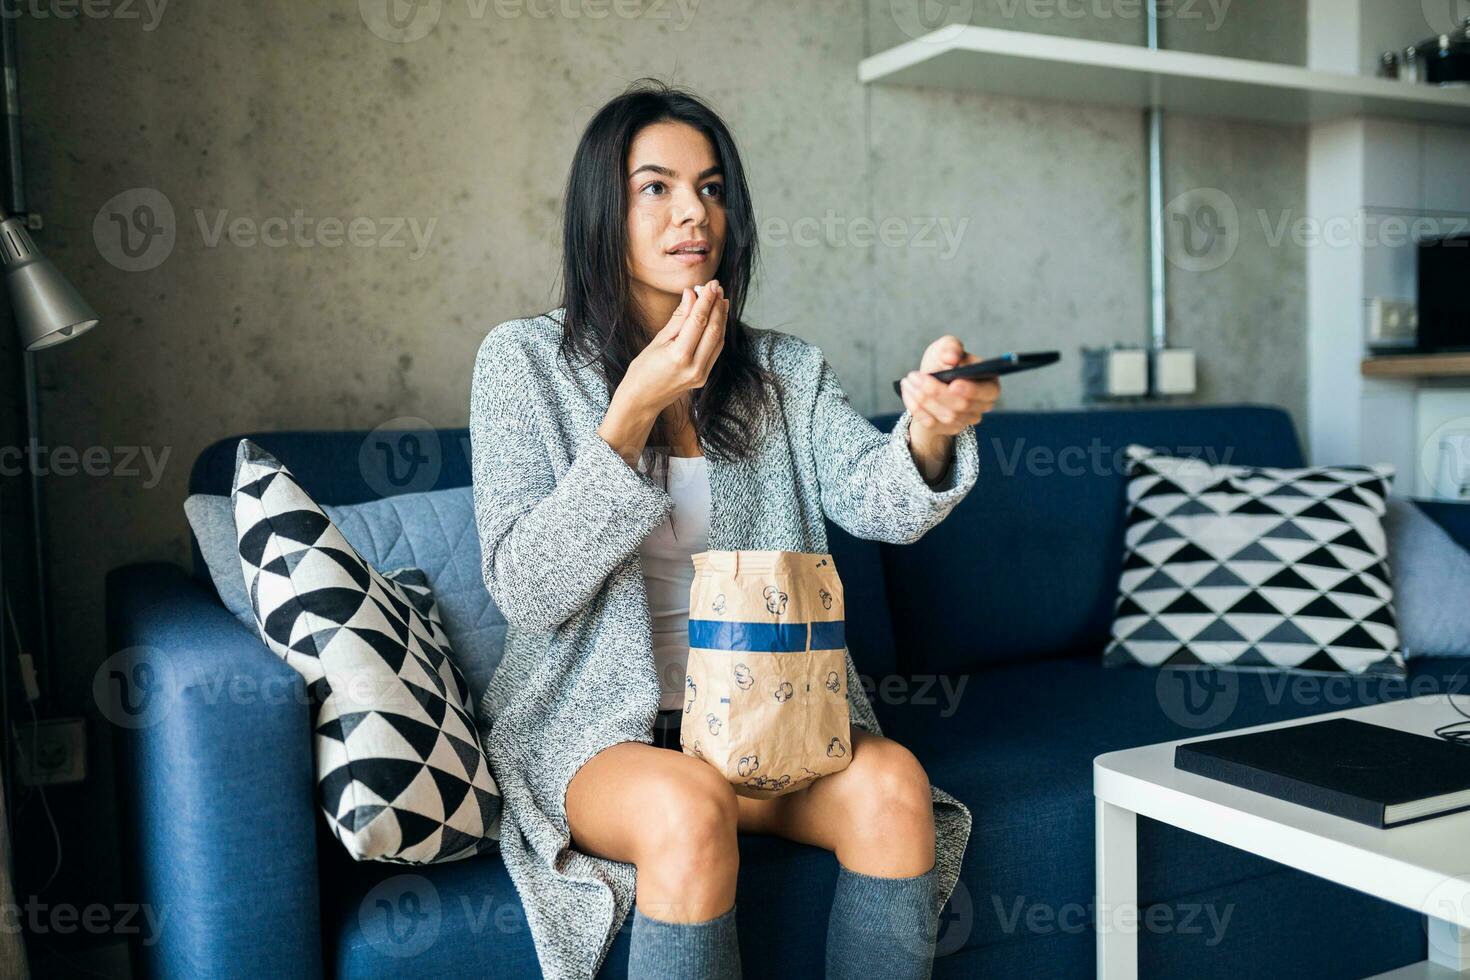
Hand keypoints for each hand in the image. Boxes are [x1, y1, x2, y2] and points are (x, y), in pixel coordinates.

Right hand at [617, 279, 728, 415]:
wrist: (642, 401)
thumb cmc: (643, 370)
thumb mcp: (657, 341)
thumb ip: (678, 318)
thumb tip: (690, 294)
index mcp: (679, 356)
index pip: (698, 321)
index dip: (706, 299)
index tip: (710, 283)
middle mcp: (694, 366)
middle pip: (713, 329)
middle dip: (716, 305)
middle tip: (717, 287)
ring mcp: (701, 374)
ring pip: (718, 339)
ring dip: (721, 318)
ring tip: (720, 299)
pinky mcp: (704, 377)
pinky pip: (715, 350)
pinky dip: (718, 332)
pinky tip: (717, 318)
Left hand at [898, 335, 998, 436]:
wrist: (930, 380)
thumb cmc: (944, 361)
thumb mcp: (947, 347)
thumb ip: (951, 347)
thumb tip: (950, 357)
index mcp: (989, 384)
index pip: (987, 392)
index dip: (971, 390)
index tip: (953, 384)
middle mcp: (982, 406)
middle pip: (962, 406)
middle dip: (935, 391)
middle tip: (914, 376)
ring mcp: (966, 420)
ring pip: (945, 416)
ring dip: (922, 398)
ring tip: (908, 381)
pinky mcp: (948, 429)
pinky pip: (931, 423)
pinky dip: (916, 407)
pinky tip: (908, 393)